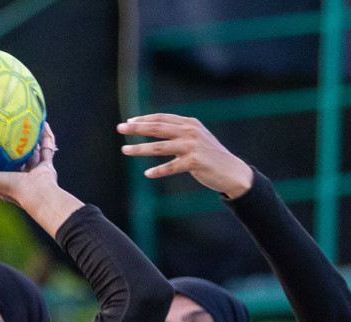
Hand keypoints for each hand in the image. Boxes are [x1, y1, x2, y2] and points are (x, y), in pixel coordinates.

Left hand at [0, 124, 82, 236]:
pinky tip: (42, 121)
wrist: (39, 194)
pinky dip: (46, 135)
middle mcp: (17, 176)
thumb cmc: (10, 187)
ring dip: (28, 139)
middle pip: (11, 157)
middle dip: (8, 145)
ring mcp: (33, 171)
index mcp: (1, 179)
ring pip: (30, 152)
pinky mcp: (46, 166)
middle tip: (4, 127)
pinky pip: (47, 147)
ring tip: (24, 122)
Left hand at [118, 114, 254, 198]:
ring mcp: (192, 146)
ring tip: (124, 150)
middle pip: (158, 128)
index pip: (162, 118)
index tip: (129, 122)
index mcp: (189, 123)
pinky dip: (159, 170)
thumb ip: (178, 132)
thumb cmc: (209, 156)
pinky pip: (172, 167)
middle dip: (137, 128)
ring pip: (160, 147)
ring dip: (140, 149)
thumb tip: (155, 129)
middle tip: (119, 128)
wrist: (231, 171)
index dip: (144, 119)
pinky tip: (147, 174)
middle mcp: (190, 131)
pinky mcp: (195, 162)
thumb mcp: (195, 138)